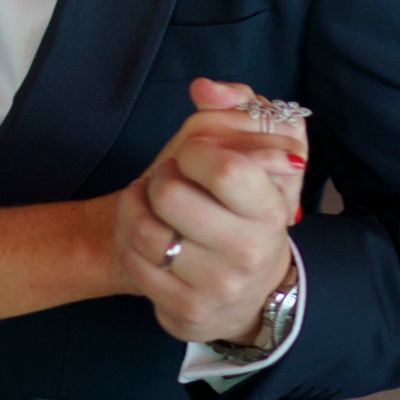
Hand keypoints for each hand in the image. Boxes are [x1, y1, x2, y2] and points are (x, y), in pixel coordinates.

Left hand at [114, 80, 307, 345]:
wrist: (243, 290)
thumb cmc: (243, 210)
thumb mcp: (255, 153)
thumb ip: (238, 106)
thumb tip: (204, 88)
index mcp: (270, 210)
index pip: (227, 170)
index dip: (195, 153)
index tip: (193, 156)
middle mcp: (249, 253)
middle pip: (172, 196)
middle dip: (160, 178)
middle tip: (168, 179)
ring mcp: (217, 287)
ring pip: (145, 231)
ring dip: (136, 206)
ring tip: (149, 202)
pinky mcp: (186, 311)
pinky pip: (134, 263)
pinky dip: (129, 239)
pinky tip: (143, 233)